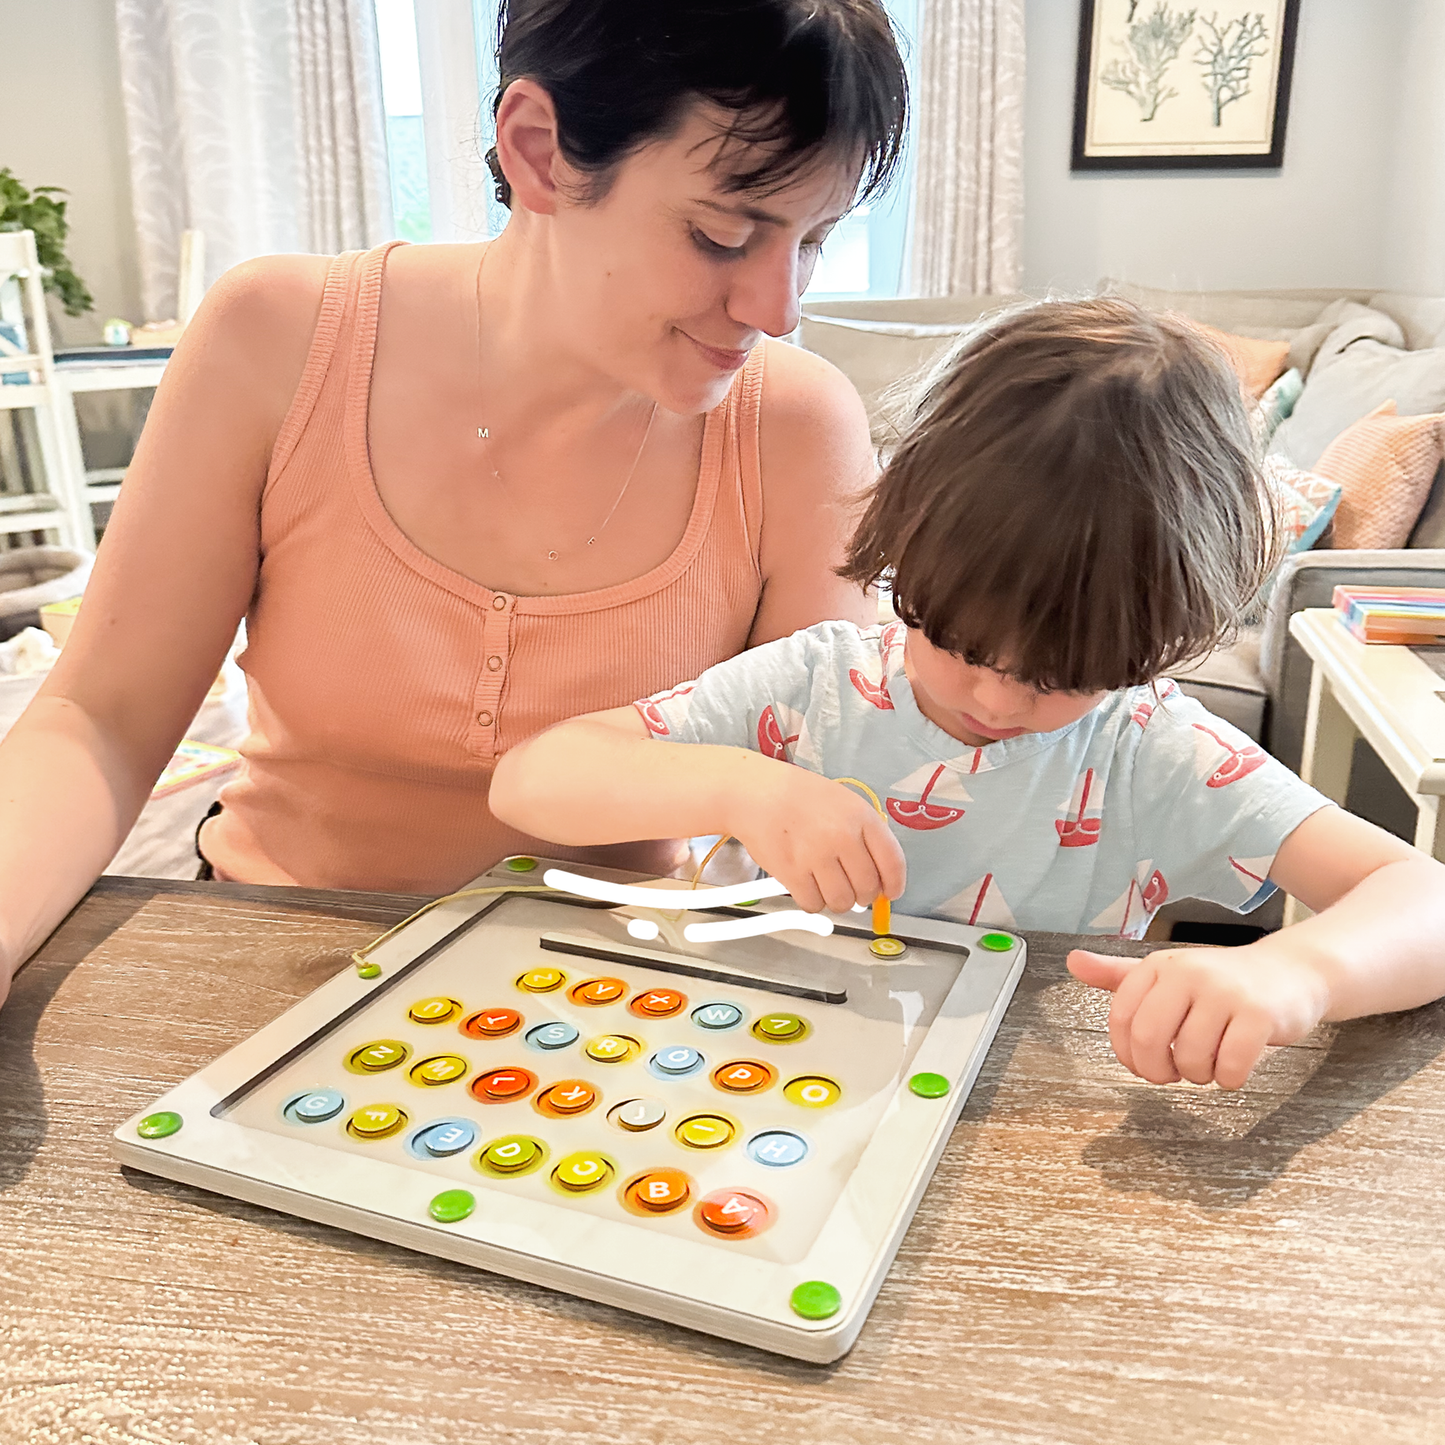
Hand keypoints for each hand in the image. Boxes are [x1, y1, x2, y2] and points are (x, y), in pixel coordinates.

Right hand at [726, 761, 904, 913]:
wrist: (756, 793)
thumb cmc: (800, 797)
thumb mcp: (843, 803)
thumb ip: (864, 836)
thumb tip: (879, 877)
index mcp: (861, 817)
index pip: (892, 862)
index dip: (894, 884)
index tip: (890, 893)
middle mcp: (843, 837)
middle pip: (868, 888)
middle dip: (862, 894)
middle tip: (850, 887)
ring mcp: (817, 857)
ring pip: (842, 902)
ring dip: (837, 900)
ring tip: (825, 884)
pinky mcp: (792, 873)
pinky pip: (813, 905)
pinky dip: (812, 901)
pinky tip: (806, 885)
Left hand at [1067, 941, 1333, 1088]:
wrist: (1292, 973)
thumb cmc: (1221, 983)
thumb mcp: (1167, 974)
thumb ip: (1118, 975)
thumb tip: (1072, 962)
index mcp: (1158, 965)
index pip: (1121, 1019)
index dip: (1128, 1053)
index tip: (1144, 1063)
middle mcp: (1188, 972)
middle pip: (1150, 1040)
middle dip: (1158, 1071)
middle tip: (1174, 1073)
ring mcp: (1225, 992)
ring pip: (1190, 1059)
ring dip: (1198, 1076)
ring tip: (1210, 1061)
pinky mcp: (1259, 1015)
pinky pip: (1230, 1068)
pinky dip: (1230, 1079)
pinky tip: (1236, 1065)